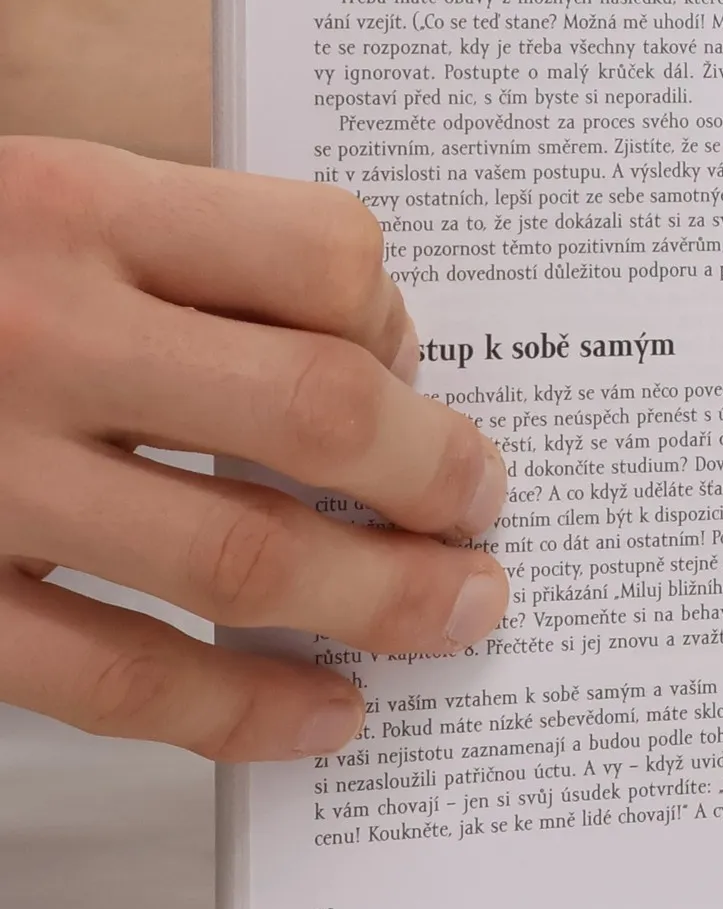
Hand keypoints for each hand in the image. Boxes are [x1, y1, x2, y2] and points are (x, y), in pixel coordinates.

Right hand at [0, 138, 510, 760]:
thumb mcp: (39, 192)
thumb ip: (182, 251)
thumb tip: (375, 349)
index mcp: (68, 201)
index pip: (322, 251)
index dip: (403, 318)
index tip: (419, 366)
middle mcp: (31, 330)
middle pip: (315, 412)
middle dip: (437, 474)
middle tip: (489, 506)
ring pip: (244, 560)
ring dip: (384, 601)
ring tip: (462, 611)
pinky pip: (118, 682)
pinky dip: (244, 712)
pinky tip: (326, 716)